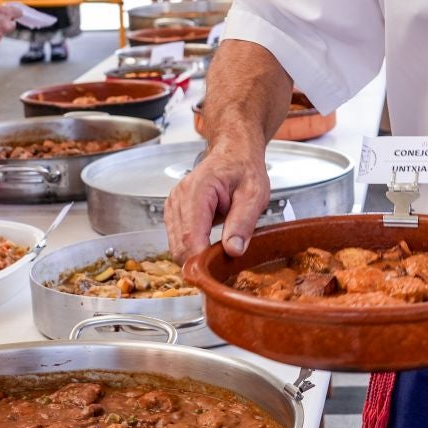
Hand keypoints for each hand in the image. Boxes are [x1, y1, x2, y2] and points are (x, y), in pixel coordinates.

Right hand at [166, 136, 270, 260]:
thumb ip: (243, 222)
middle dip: (199, 262)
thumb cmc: (243, 168)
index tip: (215, 275)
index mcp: (197, 191)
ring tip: (219, 254)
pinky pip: (177, 241)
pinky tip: (209, 246)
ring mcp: (173, 206)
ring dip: (195, 257)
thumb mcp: (254, 193)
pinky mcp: (174, 214)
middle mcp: (179, 199)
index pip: (190, 237)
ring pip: (176, 248)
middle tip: (223, 268)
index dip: (200, 260)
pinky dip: (192, 250)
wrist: (233, 152)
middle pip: (179, 247)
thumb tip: (233, 250)